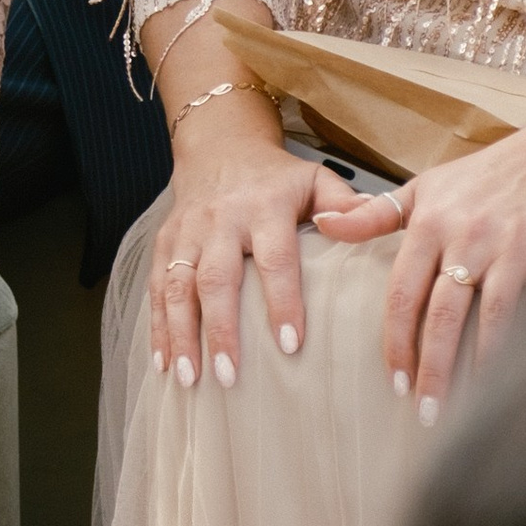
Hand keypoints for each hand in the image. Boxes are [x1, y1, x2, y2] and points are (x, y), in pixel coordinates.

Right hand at [149, 95, 363, 385]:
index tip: (290, 345)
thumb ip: (344, 204)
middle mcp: (221, 220)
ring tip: (189, 379)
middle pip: (217, 279)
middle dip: (221, 330)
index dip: (282, 301)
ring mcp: (187, 233)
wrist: (219, 147)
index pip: (275, 258)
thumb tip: (369, 223)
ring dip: (181, 336)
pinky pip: (156, 288)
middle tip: (230, 375)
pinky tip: (162, 364)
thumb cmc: (276, 178)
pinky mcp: (164, 244)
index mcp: (264, 207)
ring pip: (178, 287)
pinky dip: (157, 328)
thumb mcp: (315, 179)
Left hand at [312, 108, 525, 413]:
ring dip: (481, 369)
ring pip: (492, 320)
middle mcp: (470, 234)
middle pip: (443, 314)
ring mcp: (515, 245)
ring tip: (471, 410)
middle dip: (433, 368)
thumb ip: (374, 215)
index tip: (394, 382)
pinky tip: (521, 379)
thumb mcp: (425, 189)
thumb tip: (324, 225)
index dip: (398, 342)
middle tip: (425, 412)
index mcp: (432, 221)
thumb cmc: (486, 178)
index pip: (404, 293)